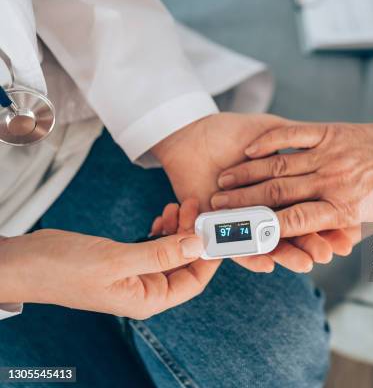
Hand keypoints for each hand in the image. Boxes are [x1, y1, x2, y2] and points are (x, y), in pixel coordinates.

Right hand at [0, 229, 219, 318]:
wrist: (25, 262)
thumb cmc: (64, 268)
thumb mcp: (117, 259)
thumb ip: (160, 254)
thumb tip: (197, 244)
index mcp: (148, 299)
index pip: (194, 281)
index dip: (209, 256)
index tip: (216, 229)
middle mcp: (145, 289)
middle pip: (185, 263)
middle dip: (193, 235)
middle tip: (194, 207)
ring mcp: (135, 274)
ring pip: (171, 251)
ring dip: (179, 229)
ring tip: (179, 206)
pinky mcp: (125, 259)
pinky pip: (154, 246)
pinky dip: (162, 230)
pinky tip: (163, 217)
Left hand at [151, 114, 356, 271]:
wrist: (190, 133)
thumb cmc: (230, 132)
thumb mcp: (270, 130)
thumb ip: (296, 141)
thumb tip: (331, 150)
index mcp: (282, 191)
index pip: (310, 211)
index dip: (328, 224)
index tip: (347, 235)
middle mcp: (265, 210)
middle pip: (295, 230)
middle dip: (314, 243)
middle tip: (331, 254)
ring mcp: (243, 222)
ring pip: (270, 243)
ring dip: (289, 254)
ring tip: (308, 264)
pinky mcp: (219, 231)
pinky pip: (236, 248)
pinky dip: (251, 256)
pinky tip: (269, 265)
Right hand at [211, 101, 372, 235]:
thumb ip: (345, 233)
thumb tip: (321, 251)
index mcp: (345, 208)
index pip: (296, 221)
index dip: (263, 229)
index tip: (237, 235)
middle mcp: (334, 180)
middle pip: (279, 192)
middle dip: (243, 202)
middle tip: (214, 208)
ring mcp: (330, 153)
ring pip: (280, 164)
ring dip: (248, 174)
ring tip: (222, 182)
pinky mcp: (329, 132)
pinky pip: (293, 135)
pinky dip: (269, 142)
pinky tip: (248, 150)